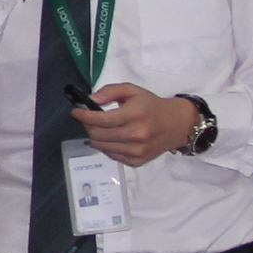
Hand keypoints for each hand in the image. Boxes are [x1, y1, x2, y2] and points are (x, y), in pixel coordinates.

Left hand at [71, 82, 199, 167]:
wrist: (176, 125)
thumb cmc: (151, 105)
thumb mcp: (132, 91)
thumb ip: (110, 92)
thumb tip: (90, 100)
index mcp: (135, 114)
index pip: (101, 119)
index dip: (84, 116)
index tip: (75, 112)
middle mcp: (137, 135)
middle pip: (98, 135)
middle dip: (88, 126)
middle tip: (89, 119)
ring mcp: (137, 151)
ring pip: (101, 147)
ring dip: (96, 136)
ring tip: (102, 128)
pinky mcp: (137, 161)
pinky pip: (111, 155)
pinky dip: (107, 146)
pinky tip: (114, 137)